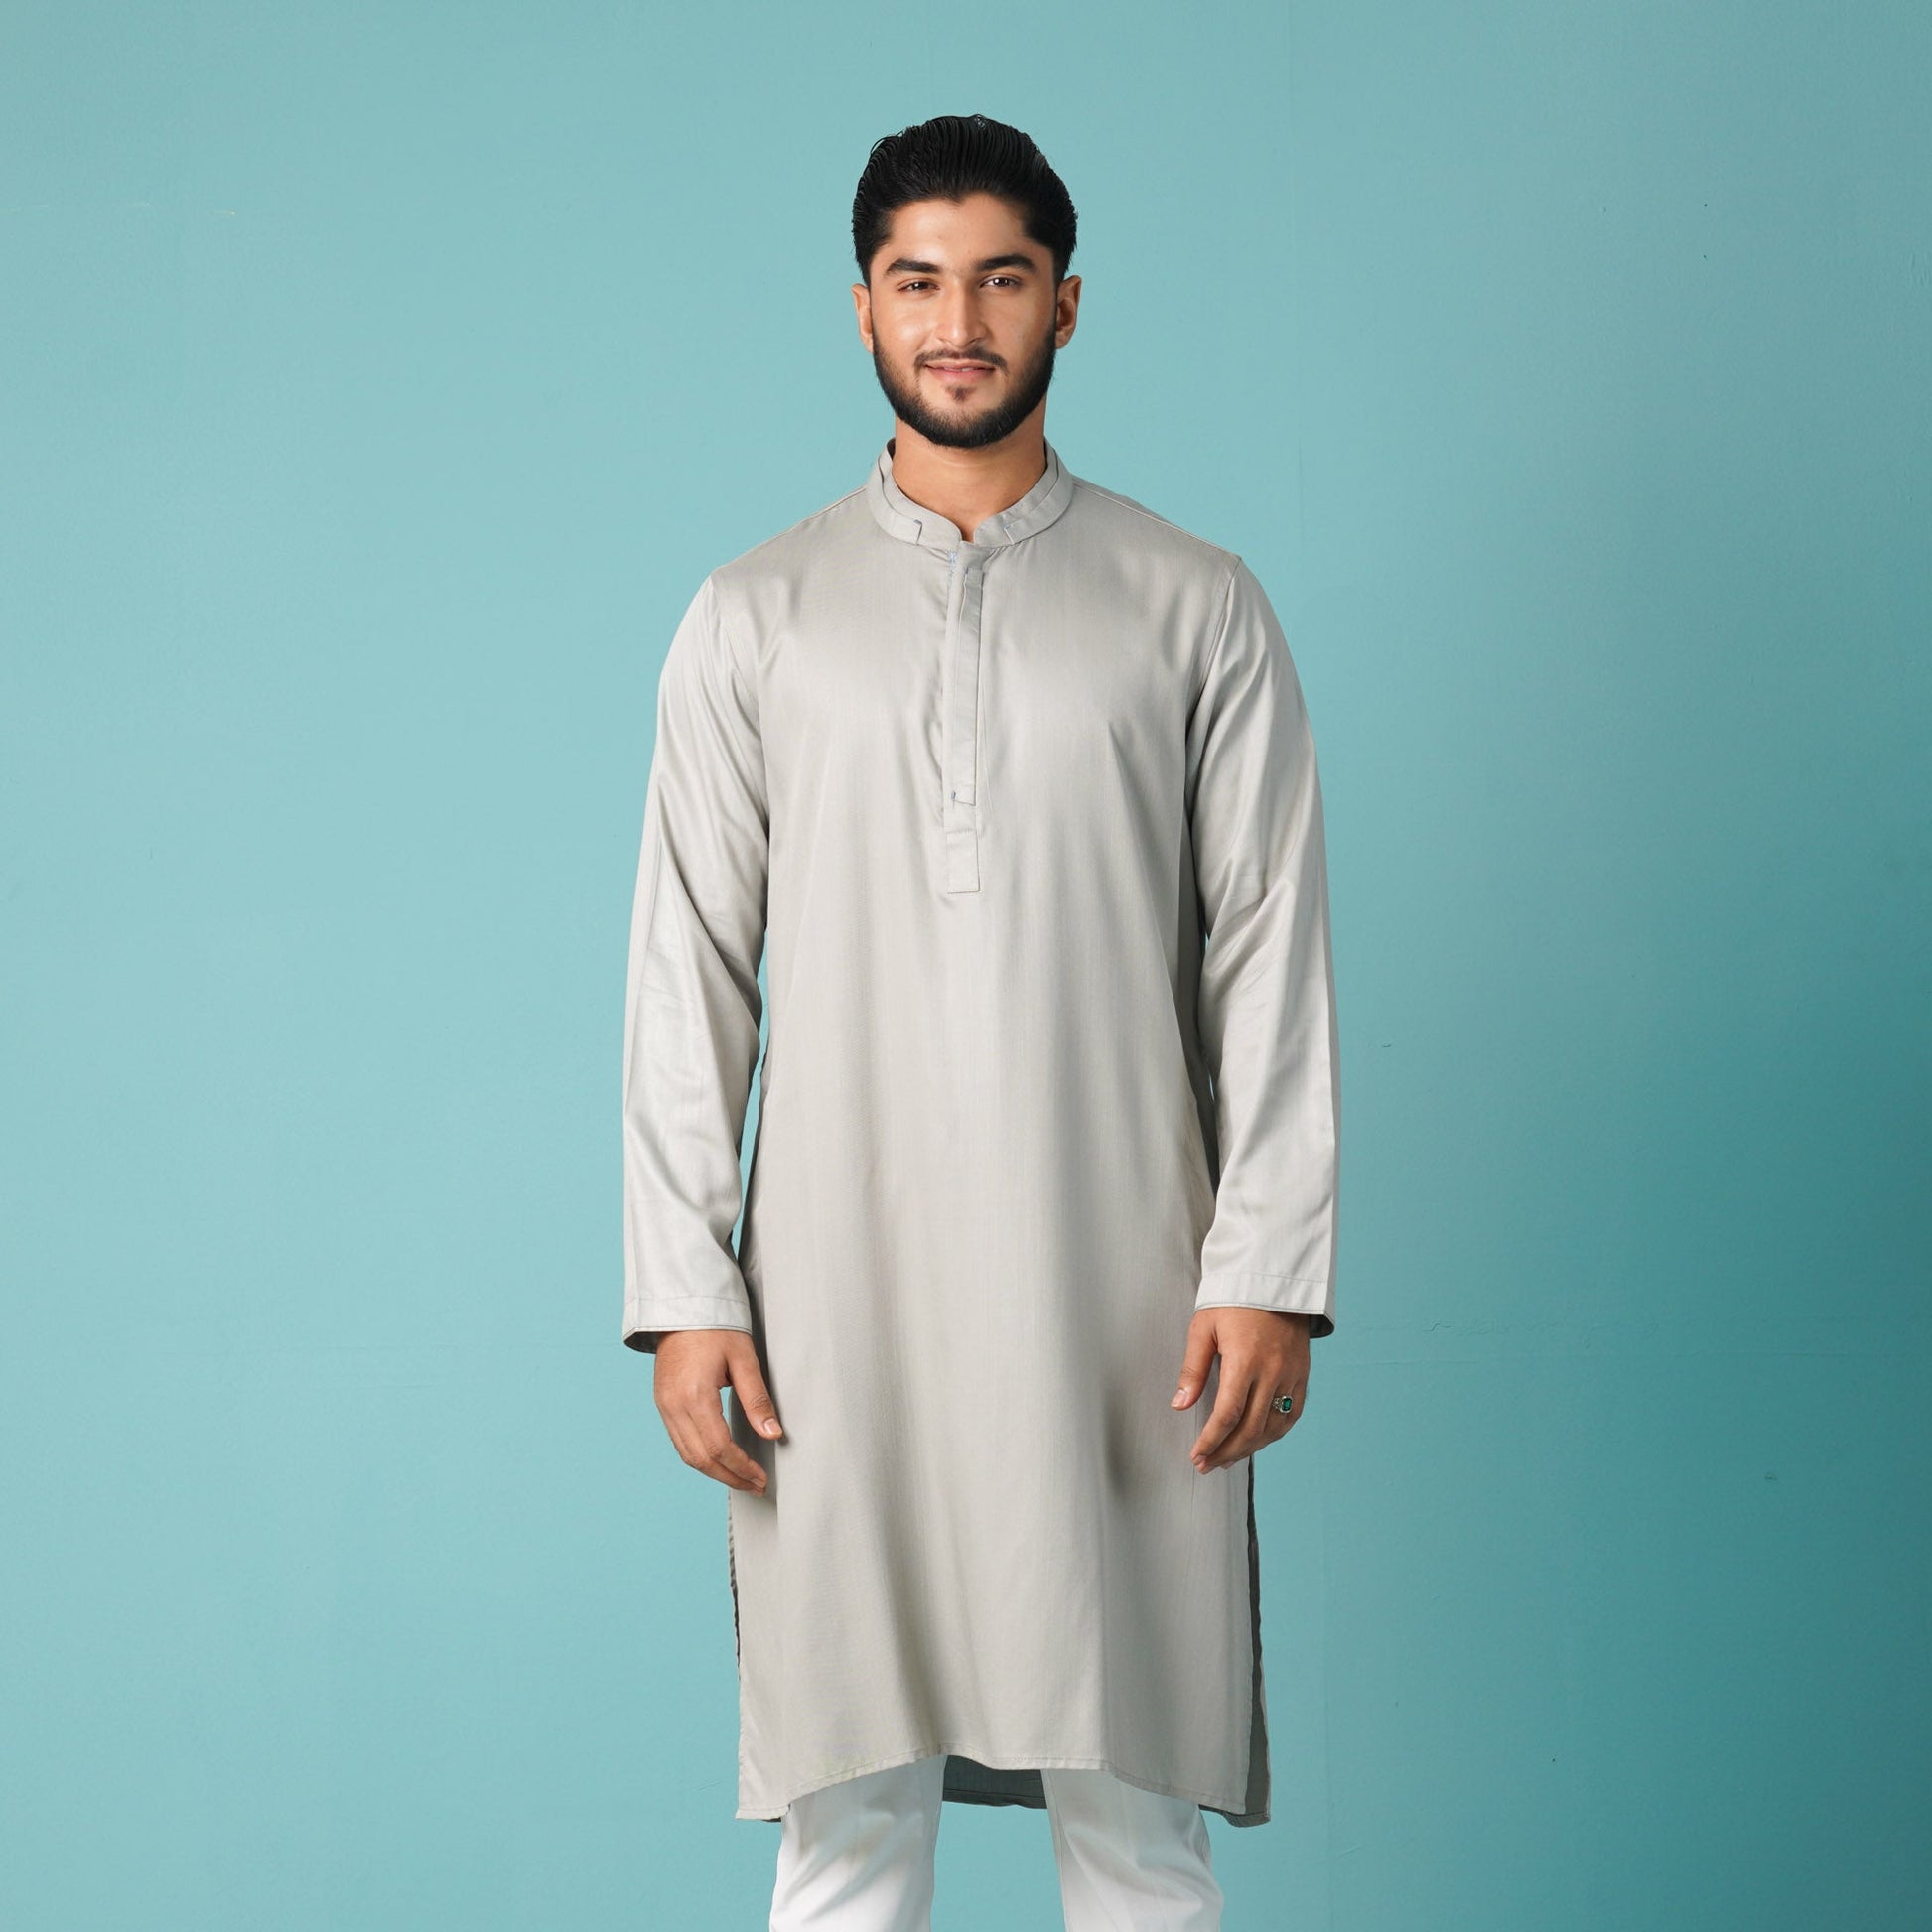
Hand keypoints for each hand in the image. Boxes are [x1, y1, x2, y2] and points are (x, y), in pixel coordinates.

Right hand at [654, 1329, 783, 1493]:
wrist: (683, 1308)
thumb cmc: (716, 1328)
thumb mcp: (744, 1359)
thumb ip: (757, 1399)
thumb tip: (773, 1434)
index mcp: (694, 1396)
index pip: (719, 1448)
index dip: (741, 1468)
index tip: (761, 1477)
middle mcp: (673, 1406)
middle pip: (700, 1459)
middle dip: (730, 1477)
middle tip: (756, 1486)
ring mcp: (664, 1406)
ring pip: (687, 1455)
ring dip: (714, 1472)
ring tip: (741, 1478)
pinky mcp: (663, 1403)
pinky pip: (679, 1442)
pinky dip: (700, 1457)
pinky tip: (719, 1460)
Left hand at [1172, 1307, 1309, 1472]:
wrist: (1274, 1281)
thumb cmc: (1233, 1302)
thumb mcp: (1204, 1328)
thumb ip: (1193, 1369)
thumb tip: (1180, 1405)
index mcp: (1245, 1360)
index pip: (1228, 1414)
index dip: (1211, 1440)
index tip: (1196, 1456)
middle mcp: (1273, 1372)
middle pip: (1251, 1429)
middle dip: (1226, 1452)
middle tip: (1205, 1465)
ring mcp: (1291, 1376)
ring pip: (1273, 1428)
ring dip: (1249, 1449)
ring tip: (1226, 1458)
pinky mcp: (1302, 1376)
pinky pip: (1291, 1416)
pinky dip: (1273, 1434)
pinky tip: (1255, 1441)